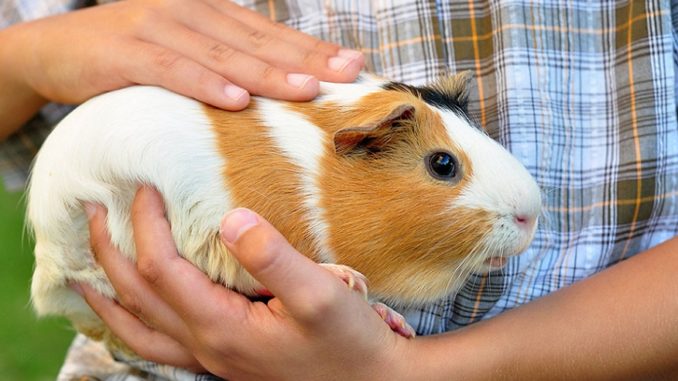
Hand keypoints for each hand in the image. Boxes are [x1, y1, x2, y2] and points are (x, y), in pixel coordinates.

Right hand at [1, 0, 362, 111]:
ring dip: (267, 74)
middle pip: (257, 41)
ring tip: (307, 90)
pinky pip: (173, 70)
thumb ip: (223, 64)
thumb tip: (269, 93)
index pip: (269, 34)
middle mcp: (190, 12)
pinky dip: (205, 85)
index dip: (312, 49)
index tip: (353, 65)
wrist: (51, 50)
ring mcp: (158, 27)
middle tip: (347, 74)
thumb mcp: (182, 54)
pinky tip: (236, 101)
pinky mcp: (127, 51)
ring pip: (223, 55)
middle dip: (307, 59)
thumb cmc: (128, 58)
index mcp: (209, 13)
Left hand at [78, 187, 410, 379]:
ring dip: (106, 295)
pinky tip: (132, 310)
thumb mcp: (321, 295)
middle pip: (136, 298)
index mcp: (222, 327)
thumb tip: (230, 219)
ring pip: (137, 329)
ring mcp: (211, 358)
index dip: (146, 224)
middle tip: (91, 212)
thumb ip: (273, 257)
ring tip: (83, 271)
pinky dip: (130, 324)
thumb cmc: (349, 340)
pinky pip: (156, 344)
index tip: (145, 187)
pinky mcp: (223, 358)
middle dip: (107, 252)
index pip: (162, 269)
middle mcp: (205, 346)